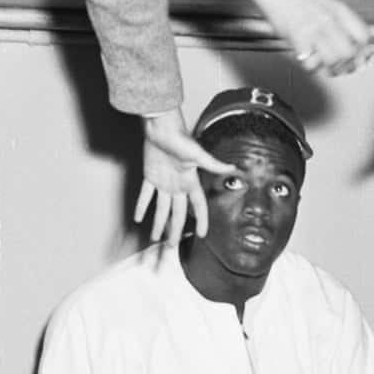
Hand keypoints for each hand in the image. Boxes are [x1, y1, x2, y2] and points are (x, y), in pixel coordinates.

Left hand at [137, 108, 238, 244]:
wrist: (160, 126)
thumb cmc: (180, 136)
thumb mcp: (198, 153)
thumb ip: (214, 164)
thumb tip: (234, 168)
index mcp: (191, 181)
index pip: (198, 206)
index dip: (201, 220)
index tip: (202, 235)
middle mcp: (178, 185)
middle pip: (177, 213)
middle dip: (175, 230)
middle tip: (172, 246)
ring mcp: (163, 182)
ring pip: (161, 209)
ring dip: (158, 224)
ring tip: (155, 238)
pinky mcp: (150, 176)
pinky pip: (145, 195)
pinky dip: (142, 206)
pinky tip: (139, 218)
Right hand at [261, 0, 372, 76]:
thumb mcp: (328, 2)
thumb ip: (343, 20)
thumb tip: (359, 43)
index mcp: (339, 10)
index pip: (363, 36)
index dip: (365, 52)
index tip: (362, 59)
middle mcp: (329, 20)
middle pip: (350, 53)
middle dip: (350, 65)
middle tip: (345, 68)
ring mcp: (314, 30)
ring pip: (334, 61)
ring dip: (332, 69)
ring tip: (328, 67)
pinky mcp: (298, 39)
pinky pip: (311, 63)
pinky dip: (312, 66)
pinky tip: (310, 60)